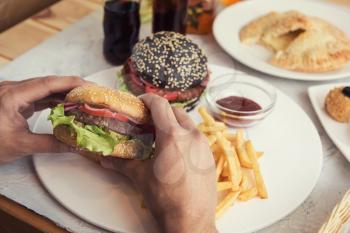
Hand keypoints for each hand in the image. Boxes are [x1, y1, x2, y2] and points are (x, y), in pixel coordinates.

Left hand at [0, 76, 87, 163]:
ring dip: (63, 94)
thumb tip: (75, 146)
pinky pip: (37, 97)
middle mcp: (13, 90)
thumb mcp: (20, 145)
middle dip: (71, 87)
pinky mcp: (13, 102)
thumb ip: (50, 144)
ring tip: (83, 100)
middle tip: (91, 93)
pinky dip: (53, 101)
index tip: (89, 85)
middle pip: (48, 83)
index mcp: (12, 96)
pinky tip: (65, 106)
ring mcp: (12, 95)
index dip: (71, 83)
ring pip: (43, 89)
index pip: (48, 84)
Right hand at [101, 94, 217, 232]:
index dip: (148, 99)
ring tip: (162, 136)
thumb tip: (106, 159)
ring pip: (188, 123)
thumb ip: (123, 163)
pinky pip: (197, 137)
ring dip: (175, 123)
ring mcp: (204, 145)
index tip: (140, 102)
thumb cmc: (166, 200)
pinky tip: (177, 151)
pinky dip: (186, 136)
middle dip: (161, 112)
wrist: (192, 222)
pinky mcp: (211, 156)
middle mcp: (192, 136)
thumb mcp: (141, 178)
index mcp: (173, 136)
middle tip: (148, 121)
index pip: (160, 105)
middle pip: (176, 111)